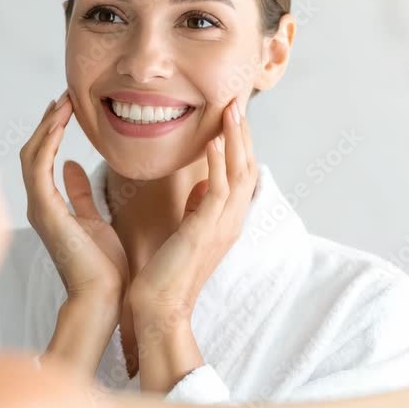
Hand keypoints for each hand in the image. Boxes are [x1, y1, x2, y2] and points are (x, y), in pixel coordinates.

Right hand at [20, 91, 128, 305]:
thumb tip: (76, 167)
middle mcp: (39, 205)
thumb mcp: (95, 221)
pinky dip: (48, 141)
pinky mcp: (46, 212)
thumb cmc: (103, 269)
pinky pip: (40, 167)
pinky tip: (61, 121)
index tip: (66, 105)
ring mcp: (39, 209)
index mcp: (49, 207)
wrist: (103, 300)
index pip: (41, 158)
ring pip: (32, 154)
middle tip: (63, 94)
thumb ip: (81, 195)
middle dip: (47, 121)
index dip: (51, 130)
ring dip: (47, 125)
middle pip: (32, 151)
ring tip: (63, 100)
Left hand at [128, 98, 257, 326]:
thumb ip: (197, 207)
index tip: (233, 115)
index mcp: (226, 220)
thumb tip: (200, 183)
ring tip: (231, 110)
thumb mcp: (187, 231)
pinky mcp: (205, 231)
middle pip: (247, 167)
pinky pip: (218, 190)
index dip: (240, 142)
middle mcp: (231, 221)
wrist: (161, 307)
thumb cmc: (167, 272)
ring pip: (239, 173)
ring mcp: (221, 226)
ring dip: (235, 139)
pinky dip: (218, 163)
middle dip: (243, 133)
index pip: (241, 173)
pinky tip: (213, 141)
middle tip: (238, 100)